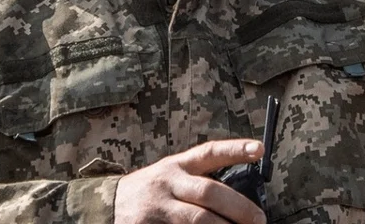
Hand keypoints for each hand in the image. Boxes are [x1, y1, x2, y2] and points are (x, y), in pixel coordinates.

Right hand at [115, 139, 267, 223]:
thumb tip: (240, 199)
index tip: (259, 148)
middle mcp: (168, 183)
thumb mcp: (169, 177)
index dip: (234, 149)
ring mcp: (158, 208)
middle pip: (209, 192)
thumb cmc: (148, 192)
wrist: (104, 206)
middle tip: (259, 219)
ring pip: (197, 219)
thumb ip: (197, 182)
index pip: (209, 152)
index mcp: (176, 166)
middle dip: (239, 207)